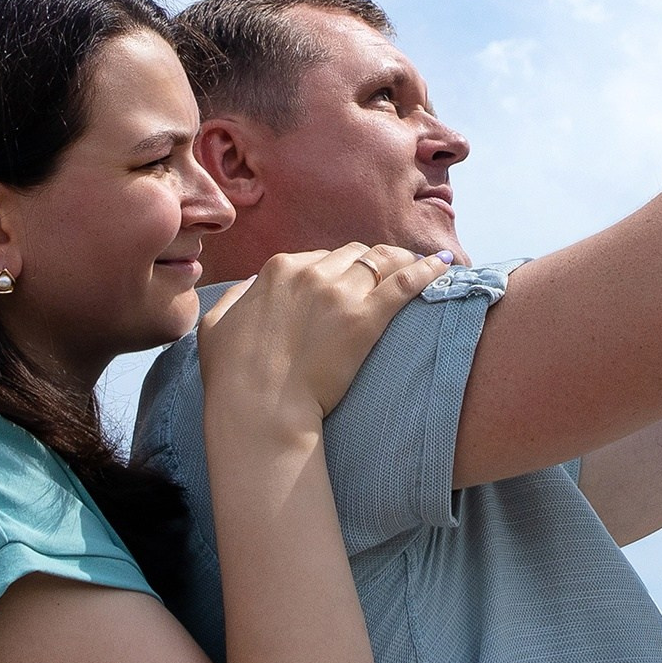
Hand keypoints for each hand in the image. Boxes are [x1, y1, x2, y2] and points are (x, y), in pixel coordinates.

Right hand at [199, 244, 451, 436]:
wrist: (260, 407)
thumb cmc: (232, 375)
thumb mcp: (216, 326)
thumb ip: (235, 298)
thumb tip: (249, 288)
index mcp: (278, 270)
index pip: (318, 257)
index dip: (336, 269)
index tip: (349, 282)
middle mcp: (311, 272)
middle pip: (353, 255)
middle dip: (370, 262)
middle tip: (387, 274)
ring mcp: (340, 294)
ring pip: (381, 261)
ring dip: (401, 259)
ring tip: (420, 265)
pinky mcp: (366, 319)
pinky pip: (405, 283)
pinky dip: (427, 270)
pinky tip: (445, 266)